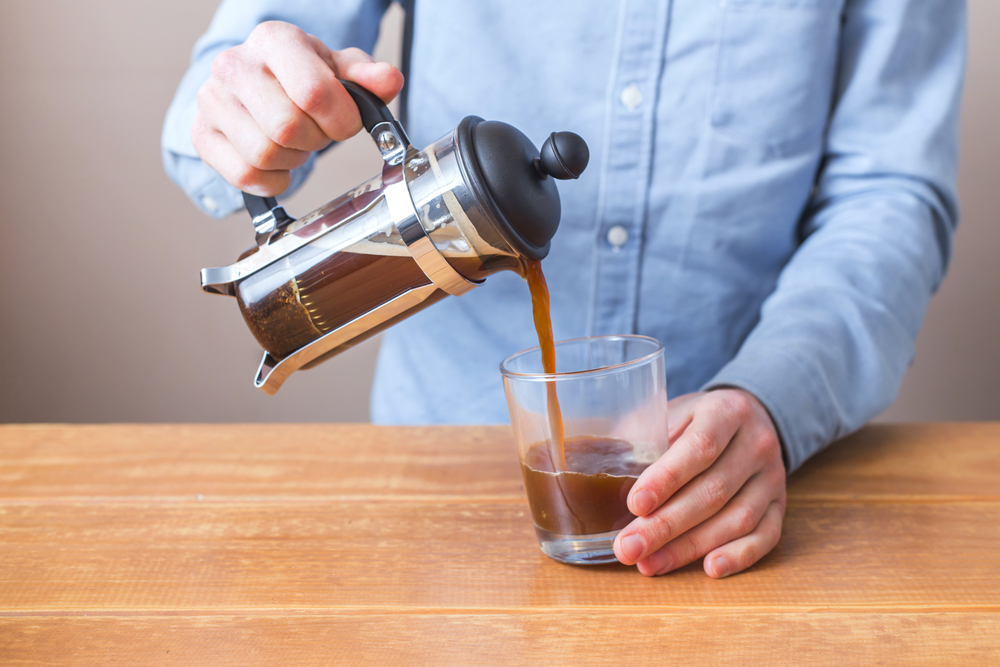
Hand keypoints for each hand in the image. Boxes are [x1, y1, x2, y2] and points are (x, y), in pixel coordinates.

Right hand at [192, 21, 403, 195]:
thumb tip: (389, 80)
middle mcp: (234, 64)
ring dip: (293, 159)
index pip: (312, 92)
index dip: (340, 119)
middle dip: (315, 139)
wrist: (257, 87)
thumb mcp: (339, 70)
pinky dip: (272, 179)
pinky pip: (244, 175)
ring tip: (296, 143)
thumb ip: (368, 77)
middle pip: (287, 127)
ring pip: (264, 154)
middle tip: (317, 132)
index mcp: (274, 40)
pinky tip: (278, 162)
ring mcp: (212, 100)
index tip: (346, 122)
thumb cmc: (302, 77)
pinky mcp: (202, 135)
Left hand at [613, 388, 785, 577]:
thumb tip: (596, 470)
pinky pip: (766, 536)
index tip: (635, 504)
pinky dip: (739, 555)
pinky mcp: (780, 505)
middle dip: (666, 525)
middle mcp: (756, 443)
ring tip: (650, 564)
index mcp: (725, 412)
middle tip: (629, 548)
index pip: (700, 447)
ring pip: (737, 518)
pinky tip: (709, 568)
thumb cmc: (694, 420)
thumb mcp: (670, 413)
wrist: (748, 418)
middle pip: (713, 491)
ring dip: (691, 547)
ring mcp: (773, 477)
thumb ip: (642, 437)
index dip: (667, 479)